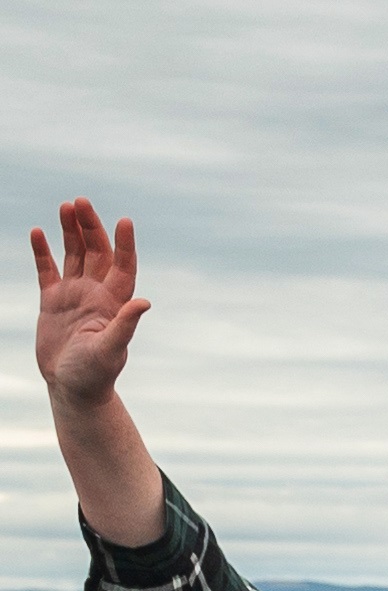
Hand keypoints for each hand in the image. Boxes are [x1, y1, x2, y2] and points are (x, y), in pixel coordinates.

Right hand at [30, 200, 145, 405]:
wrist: (72, 388)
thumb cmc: (95, 374)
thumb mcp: (110, 349)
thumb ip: (125, 325)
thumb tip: (144, 302)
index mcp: (114, 303)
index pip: (123, 266)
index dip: (125, 244)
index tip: (125, 221)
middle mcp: (96, 294)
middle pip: (97, 252)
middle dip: (90, 227)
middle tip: (81, 202)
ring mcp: (74, 295)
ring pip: (74, 255)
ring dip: (71, 232)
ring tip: (67, 206)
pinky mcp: (52, 301)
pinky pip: (48, 270)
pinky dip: (43, 251)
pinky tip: (39, 232)